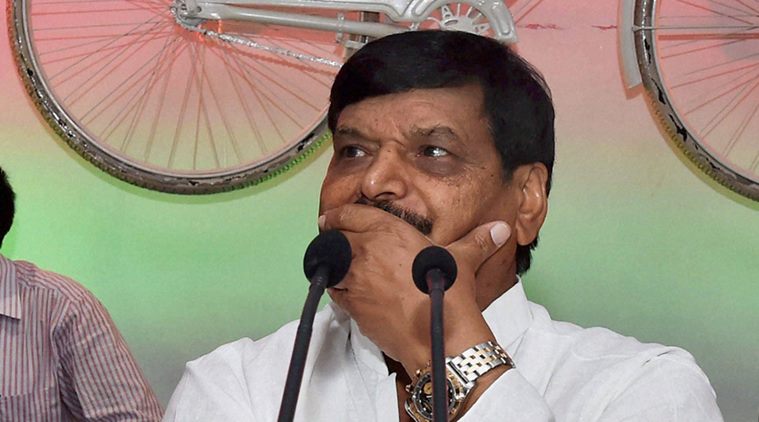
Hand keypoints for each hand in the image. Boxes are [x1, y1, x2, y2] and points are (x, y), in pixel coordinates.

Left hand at [320, 204, 510, 373]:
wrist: (438, 336)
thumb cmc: (447, 293)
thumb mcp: (462, 261)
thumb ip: (476, 241)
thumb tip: (499, 228)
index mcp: (388, 231)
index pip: (350, 214)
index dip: (338, 215)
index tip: (332, 217)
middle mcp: (366, 250)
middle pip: (334, 236)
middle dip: (332, 236)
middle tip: (332, 238)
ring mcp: (355, 278)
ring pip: (330, 263)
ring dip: (331, 262)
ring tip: (338, 264)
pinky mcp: (352, 304)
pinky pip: (334, 290)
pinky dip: (336, 287)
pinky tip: (347, 289)